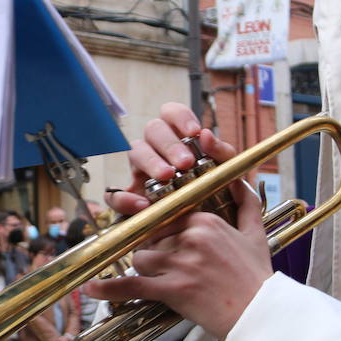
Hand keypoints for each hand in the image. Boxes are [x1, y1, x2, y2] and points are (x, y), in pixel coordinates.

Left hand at [87, 105, 269, 340]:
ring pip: (141, 258)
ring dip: (148, 272)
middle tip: (170, 269)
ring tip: (168, 285)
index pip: (166, 217)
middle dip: (155, 253)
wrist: (260, 316)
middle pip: (151, 237)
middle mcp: (191, 236)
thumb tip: (235, 176)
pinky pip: (132, 285)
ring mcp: (180, 262)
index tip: (165, 243)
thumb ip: (244, 199)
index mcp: (206, 219)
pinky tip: (92, 289)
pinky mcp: (173, 288)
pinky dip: (110, 289)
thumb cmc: (256, 277)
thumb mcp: (255, 232)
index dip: (163, 233)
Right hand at [106, 102, 238, 219]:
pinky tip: (144, 205)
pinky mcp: (131, 197)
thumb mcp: (225, 172)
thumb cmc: (214, 192)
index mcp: (177, 136)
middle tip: (186, 163)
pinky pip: (116, 194)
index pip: (170, 112)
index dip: (180, 117)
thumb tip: (206, 135)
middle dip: (169, 144)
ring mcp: (140, 171)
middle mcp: (155, 148)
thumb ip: (221, 153)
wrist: (206, 229)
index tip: (194, 132)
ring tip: (168, 177)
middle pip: (152, 129)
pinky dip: (125, 198)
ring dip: (151, 162)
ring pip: (134, 153)